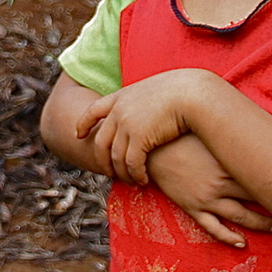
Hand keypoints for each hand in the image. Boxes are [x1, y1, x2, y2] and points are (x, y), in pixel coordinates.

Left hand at [76, 70, 212, 184]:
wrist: (193, 93)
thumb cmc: (183, 90)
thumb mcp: (156, 90)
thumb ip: (143, 100)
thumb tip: (146, 108)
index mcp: (121, 96)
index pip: (93, 110)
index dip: (83, 123)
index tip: (78, 134)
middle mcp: (119, 111)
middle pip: (100, 141)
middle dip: (102, 160)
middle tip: (108, 173)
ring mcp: (127, 125)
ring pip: (116, 157)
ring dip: (122, 173)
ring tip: (130, 181)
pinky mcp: (139, 138)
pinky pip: (131, 163)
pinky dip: (135, 174)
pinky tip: (142, 180)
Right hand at [147, 135, 271, 246]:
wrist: (150, 147)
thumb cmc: (179, 135)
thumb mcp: (207, 133)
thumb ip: (229, 135)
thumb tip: (251, 128)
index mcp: (228, 163)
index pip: (262, 176)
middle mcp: (222, 183)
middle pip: (258, 198)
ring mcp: (208, 198)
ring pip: (242, 217)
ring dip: (262, 224)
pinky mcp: (192, 207)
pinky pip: (214, 228)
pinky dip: (229, 238)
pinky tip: (241, 243)